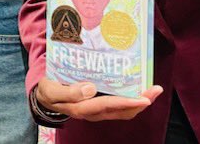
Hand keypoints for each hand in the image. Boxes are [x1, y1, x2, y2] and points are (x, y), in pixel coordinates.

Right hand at [35, 78, 162, 121]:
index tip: (143, 99)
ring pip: (123, 110)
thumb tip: (90, 89)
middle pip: (121, 111)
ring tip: (153, 89)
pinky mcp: (99, 105)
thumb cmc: (48, 91)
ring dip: (139, 101)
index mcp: (81, 108)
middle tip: (155, 90)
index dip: (126, 103)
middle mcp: (93, 112)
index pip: (106, 106)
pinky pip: (119, 105)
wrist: (44, 96)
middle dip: (140, 102)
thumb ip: (68, 92)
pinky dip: (131, 98)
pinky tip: (137, 88)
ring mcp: (98, 110)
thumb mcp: (51, 90)